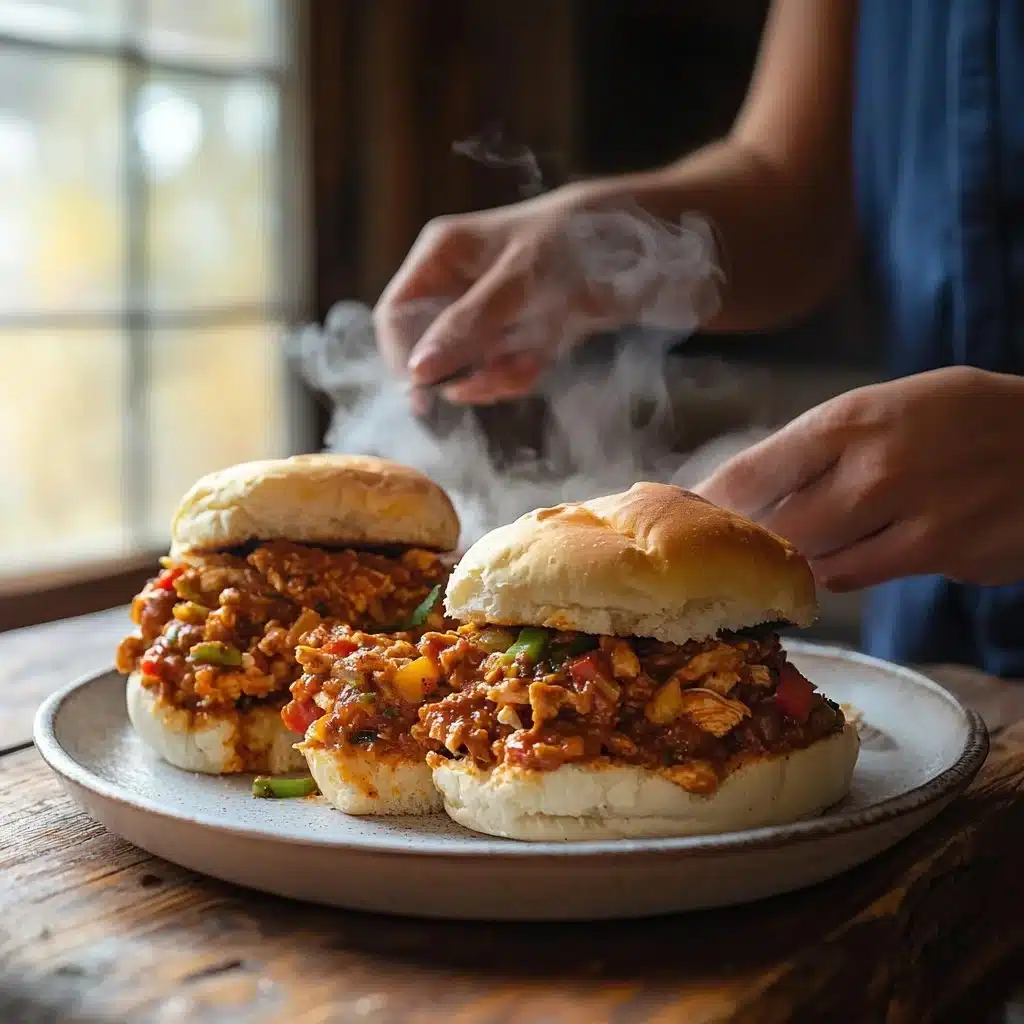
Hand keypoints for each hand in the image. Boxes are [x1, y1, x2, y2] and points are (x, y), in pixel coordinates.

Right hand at [373, 182, 718, 407]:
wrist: (656, 247)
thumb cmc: (580, 242)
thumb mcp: (521, 281)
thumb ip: (466, 326)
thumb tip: (415, 372)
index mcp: (443, 253)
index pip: (396, 316)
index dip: (403, 359)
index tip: (425, 398)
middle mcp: (461, 281)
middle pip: (431, 346)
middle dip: (460, 373)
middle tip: (492, 381)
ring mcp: (492, 310)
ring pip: (468, 365)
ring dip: (494, 377)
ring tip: (527, 361)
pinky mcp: (521, 333)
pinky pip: (503, 369)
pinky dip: (519, 374)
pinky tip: (540, 361)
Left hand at [694, 366, 1023, 589]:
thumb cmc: (959, 415)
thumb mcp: (883, 405)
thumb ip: (816, 446)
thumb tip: (742, 488)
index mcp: (849, 420)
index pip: (749, 475)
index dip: (707, 507)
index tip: (682, 520)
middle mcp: (874, 471)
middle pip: (774, 532)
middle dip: (745, 546)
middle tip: (727, 552)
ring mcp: (912, 519)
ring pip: (816, 565)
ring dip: (794, 563)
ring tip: (785, 555)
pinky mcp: (943, 557)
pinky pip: (863, 578)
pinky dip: (845, 572)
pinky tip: (852, 551)